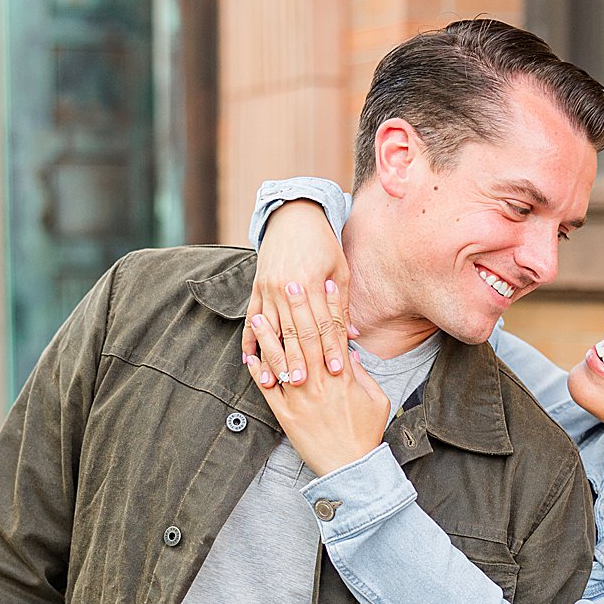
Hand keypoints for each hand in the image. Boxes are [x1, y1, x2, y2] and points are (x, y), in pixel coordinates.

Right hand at [244, 200, 353, 376]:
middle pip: (295, 330)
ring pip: (272, 329)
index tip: (335, 371)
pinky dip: (250, 339)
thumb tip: (352, 337)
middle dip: (301, 359)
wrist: (293, 217)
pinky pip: (251, 318)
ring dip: (275, 356)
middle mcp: (285, 287)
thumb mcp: (339, 271)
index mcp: (310, 282)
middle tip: (306, 385)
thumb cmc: (324, 245)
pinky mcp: (256, 288)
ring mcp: (267, 288)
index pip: (322, 323)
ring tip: (278, 380)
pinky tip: (250, 359)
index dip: (329, 348)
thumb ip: (341, 305)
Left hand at [246, 296, 392, 477]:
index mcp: (343, 378)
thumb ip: (362, 374)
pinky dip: (258, 372)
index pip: (334, 334)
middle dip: (298, 309)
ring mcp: (300, 399)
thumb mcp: (377, 400)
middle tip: (289, 284)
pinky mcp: (285, 415)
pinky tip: (249, 355)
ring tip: (259, 315)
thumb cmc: (367, 434)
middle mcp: (319, 384)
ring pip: (281, 360)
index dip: (331, 307)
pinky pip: (267, 390)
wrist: (350, 468)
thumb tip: (349, 351)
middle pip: (305, 339)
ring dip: (269, 336)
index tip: (326, 285)